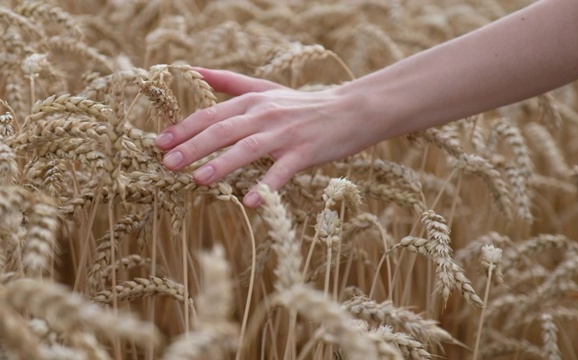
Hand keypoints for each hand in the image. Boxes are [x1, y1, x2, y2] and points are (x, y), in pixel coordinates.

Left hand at [155, 68, 375, 207]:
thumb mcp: (266, 88)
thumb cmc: (303, 104)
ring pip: (249, 148)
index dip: (184, 128)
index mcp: (253, 101)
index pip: (211, 114)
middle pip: (224, 129)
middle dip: (193, 147)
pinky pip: (282, 172)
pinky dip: (266, 186)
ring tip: (198, 179)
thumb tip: (191, 70)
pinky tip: (250, 202)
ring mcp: (286, 134)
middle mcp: (265, 114)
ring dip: (222, 164)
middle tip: (167, 165)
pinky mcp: (306, 152)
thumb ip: (229, 81)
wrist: (350, 110)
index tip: (159, 144)